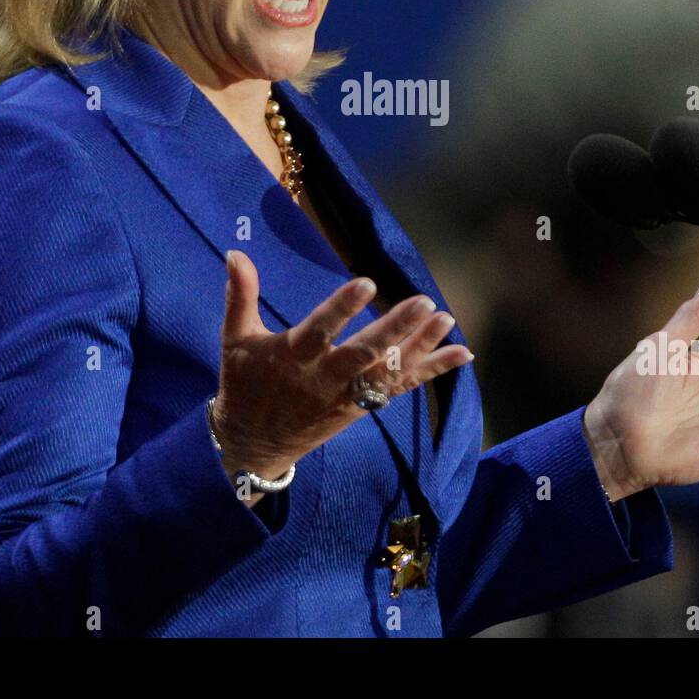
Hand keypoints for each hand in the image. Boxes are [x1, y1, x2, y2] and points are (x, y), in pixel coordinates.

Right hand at [210, 250, 471, 494]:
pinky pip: (401, 388)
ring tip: (446, 318)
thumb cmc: (244, 384)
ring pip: (388, 372)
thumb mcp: (235, 341)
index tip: (366, 283)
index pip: (320, 330)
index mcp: (292, 357)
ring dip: (421, 347)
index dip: (342, 308)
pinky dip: (432, 371)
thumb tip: (236, 252)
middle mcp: (324, 378)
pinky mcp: (362, 408)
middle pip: (364, 354)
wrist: (252, 446)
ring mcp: (346, 396)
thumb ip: (240, 296)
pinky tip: (462, 353)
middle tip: (423, 302)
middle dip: (395, 329)